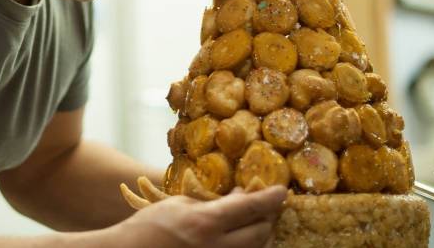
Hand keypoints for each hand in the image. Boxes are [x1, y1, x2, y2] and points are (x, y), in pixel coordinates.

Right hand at [115, 186, 286, 247]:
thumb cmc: (151, 225)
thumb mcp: (182, 204)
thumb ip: (214, 201)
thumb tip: (242, 195)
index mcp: (206, 223)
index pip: (252, 207)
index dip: (271, 197)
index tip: (282, 191)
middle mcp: (217, 247)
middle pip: (261, 233)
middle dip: (266, 218)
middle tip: (263, 206)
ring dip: (258, 235)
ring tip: (249, 222)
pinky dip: (245, 247)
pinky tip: (236, 238)